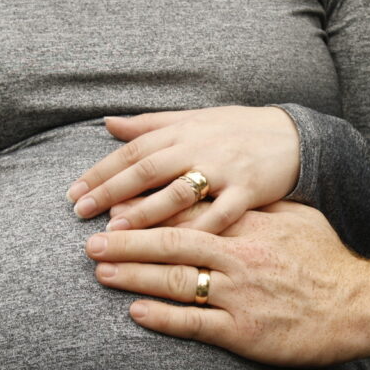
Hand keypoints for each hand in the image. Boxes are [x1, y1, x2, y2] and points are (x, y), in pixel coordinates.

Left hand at [68, 106, 299, 233]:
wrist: (296, 136)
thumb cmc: (242, 129)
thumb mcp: (197, 118)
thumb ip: (153, 123)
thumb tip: (109, 124)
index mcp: (185, 130)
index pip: (134, 150)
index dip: (100, 171)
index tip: (73, 193)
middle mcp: (201, 147)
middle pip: (147, 169)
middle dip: (111, 190)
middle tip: (81, 212)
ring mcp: (225, 170)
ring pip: (178, 192)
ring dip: (144, 212)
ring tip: (116, 230)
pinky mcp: (249, 191)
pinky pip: (220, 215)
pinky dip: (196, 230)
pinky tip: (174, 251)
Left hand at [85, 202, 369, 366]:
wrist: (360, 304)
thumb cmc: (330, 260)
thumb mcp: (299, 218)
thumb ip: (260, 207)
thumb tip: (228, 194)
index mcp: (251, 226)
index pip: (191, 213)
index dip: (151, 210)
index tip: (121, 207)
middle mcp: (240, 256)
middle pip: (171, 244)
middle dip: (127, 240)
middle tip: (92, 239)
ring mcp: (239, 294)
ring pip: (174, 281)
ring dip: (133, 275)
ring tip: (100, 270)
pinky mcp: (243, 331)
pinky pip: (193, 323)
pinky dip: (161, 317)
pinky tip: (135, 311)